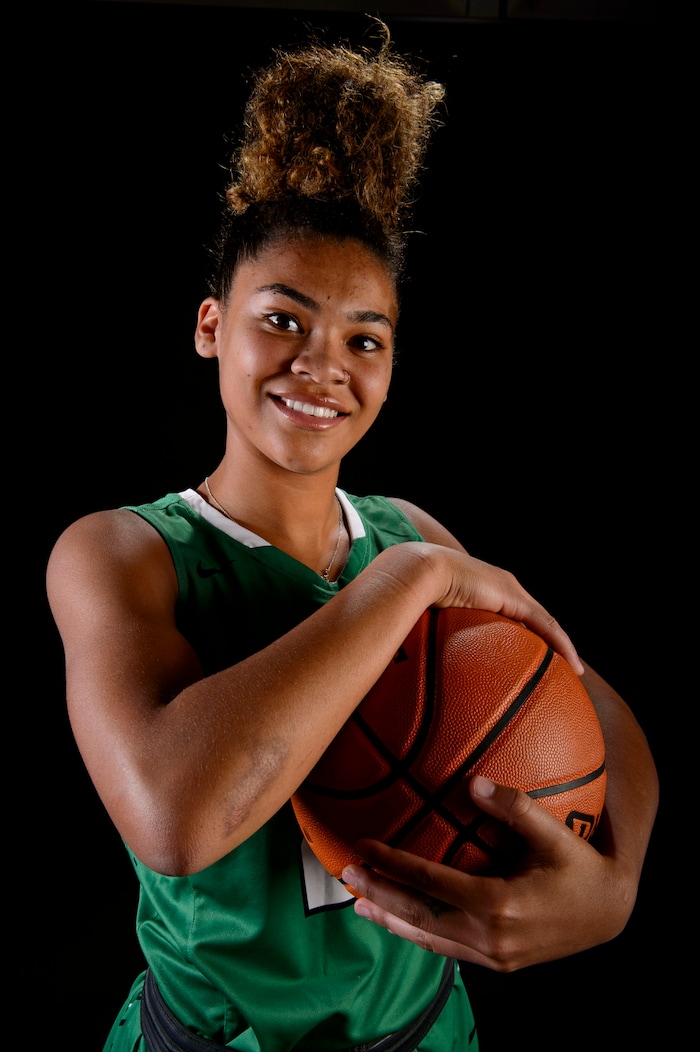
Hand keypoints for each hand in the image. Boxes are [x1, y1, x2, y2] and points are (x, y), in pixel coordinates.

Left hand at [341, 775, 631, 971]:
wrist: (610, 914)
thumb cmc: (582, 867)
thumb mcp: (555, 833)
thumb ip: (515, 807)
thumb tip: (473, 781)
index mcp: (499, 904)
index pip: (430, 883)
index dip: (393, 865)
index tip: (363, 847)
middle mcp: (491, 937)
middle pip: (419, 916)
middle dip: (378, 895)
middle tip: (345, 875)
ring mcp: (494, 955)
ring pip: (428, 939)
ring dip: (391, 921)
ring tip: (358, 903)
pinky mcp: (499, 962)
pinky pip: (447, 949)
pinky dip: (418, 934)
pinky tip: (400, 921)